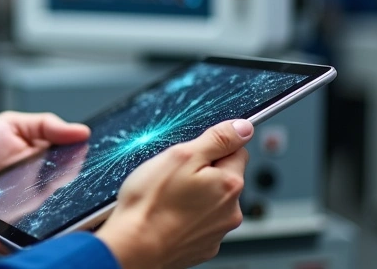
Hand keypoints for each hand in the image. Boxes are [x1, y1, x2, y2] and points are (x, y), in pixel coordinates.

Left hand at [0, 111, 89, 246]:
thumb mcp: (10, 126)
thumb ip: (44, 125)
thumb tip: (82, 131)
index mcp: (50, 168)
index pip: (80, 173)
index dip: (93, 172)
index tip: (100, 167)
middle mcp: (45, 196)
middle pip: (74, 204)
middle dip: (80, 203)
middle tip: (74, 194)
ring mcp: (29, 218)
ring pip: (53, 228)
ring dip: (53, 226)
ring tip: (46, 217)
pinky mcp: (10, 235)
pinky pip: (20, 243)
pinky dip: (13, 242)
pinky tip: (3, 235)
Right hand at [95, 119, 252, 268]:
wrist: (133, 248)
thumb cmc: (151, 203)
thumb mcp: (181, 156)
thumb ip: (216, 140)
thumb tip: (243, 128)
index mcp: (229, 184)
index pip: (238, 151)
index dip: (212, 147)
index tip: (192, 153)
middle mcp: (231, 210)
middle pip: (224, 178)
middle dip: (203, 173)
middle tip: (173, 175)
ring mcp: (217, 232)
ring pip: (211, 202)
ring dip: (195, 196)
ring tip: (166, 198)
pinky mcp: (203, 247)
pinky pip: (199, 223)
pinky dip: (186, 217)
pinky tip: (167, 215)